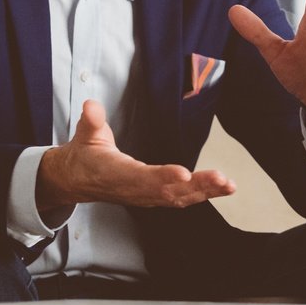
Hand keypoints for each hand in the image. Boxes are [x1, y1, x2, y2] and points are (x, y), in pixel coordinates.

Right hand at [37, 99, 234, 212]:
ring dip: (205, 192)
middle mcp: (134, 189)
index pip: (142, 177)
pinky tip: (222, 189)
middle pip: (168, 190)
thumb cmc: (85, 154)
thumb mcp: (85, 133)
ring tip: (228, 184)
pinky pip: (181, 199)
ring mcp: (145, 197)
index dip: (163, 176)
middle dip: (197, 185)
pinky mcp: (154, 198)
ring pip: (179, 197)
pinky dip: (202, 195)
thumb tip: (91, 106)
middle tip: (221, 178)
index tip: (184, 173)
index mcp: (116, 173)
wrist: (77, 180)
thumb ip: (91, 120)